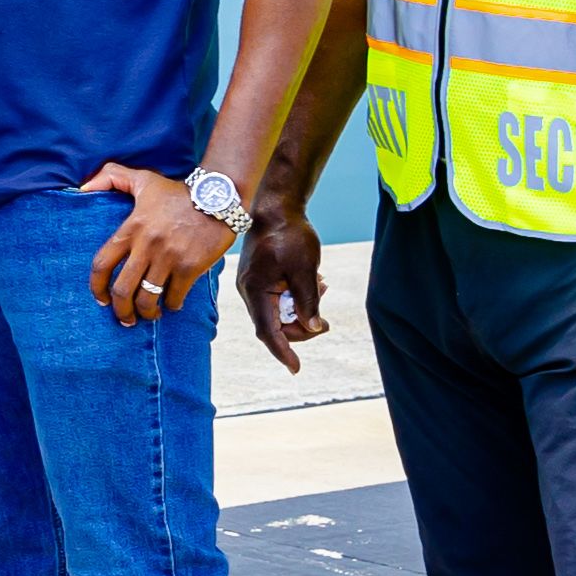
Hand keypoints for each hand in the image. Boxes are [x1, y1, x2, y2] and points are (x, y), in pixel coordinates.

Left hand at [79, 163, 244, 325]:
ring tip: (149, 314)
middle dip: (121, 310)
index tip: (101, 299)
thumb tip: (82, 188)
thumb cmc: (178, 191)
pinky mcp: (190, 266)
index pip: (102, 264)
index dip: (97, 287)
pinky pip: (174, 296)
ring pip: (148, 298)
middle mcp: (146, 245)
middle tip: (125, 318)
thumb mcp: (143, 178)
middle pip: (123, 290)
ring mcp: (168, 258)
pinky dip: (172, 305)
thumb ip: (111, 176)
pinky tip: (173, 303)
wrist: (218, 196)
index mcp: (131, 228)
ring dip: (146, 312)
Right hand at [237, 203, 329, 373]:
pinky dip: (295, 299)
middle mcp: (249, 291)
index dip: (283, 352)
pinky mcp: (260, 278)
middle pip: (273, 326)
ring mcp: (253, 285)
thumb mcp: (305, 268)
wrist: (275, 206)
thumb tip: (313, 328)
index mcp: (255, 290)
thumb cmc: (289, 233)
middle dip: (300, 328)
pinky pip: (277, 299)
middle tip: (326, 324)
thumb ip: (308, 301)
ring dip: (300, 312)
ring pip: (277, 313)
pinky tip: (314, 284)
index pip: (268, 331)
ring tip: (321, 291)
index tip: (296, 369)